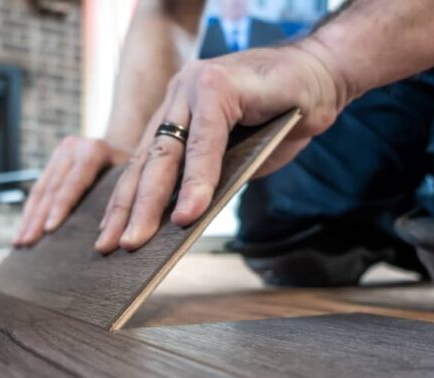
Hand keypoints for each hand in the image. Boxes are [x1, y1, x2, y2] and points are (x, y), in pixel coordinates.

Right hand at [13, 136, 129, 246]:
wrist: (121, 143)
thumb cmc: (132, 169)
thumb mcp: (132, 177)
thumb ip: (120, 198)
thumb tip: (116, 235)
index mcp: (93, 151)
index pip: (73, 183)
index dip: (60, 207)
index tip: (50, 230)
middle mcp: (72, 148)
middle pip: (52, 189)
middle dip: (38, 219)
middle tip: (28, 243)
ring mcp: (59, 153)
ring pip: (40, 190)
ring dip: (28, 218)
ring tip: (20, 242)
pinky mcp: (52, 161)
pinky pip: (38, 189)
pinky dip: (29, 212)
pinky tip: (22, 231)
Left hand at [94, 40, 349, 253]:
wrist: (324, 75)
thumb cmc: (281, 116)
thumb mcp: (237, 157)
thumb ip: (209, 177)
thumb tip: (181, 219)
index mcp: (175, 113)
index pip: (143, 164)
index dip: (125, 202)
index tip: (108, 237)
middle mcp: (176, 97)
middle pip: (147, 162)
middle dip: (127, 209)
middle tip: (112, 247)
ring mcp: (194, 87)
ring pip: (167, 154)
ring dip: (152, 202)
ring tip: (138, 239)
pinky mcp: (218, 85)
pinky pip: (204, 143)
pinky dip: (197, 181)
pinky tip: (189, 213)